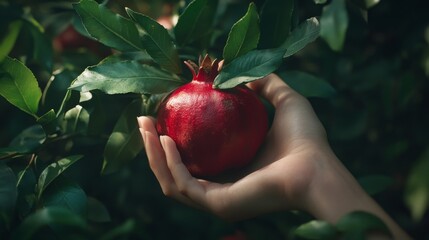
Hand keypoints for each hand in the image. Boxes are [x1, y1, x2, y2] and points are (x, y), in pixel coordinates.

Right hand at [137, 73, 330, 219]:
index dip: (172, 136)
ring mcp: (217, 199)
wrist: (317, 167)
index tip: (160, 112)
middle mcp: (221, 186)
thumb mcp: (283, 99)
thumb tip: (232, 68)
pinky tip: (166, 139)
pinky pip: (184, 184)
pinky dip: (170, 163)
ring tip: (144, 127)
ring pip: (171, 181)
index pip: (193, 156)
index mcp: (232, 168)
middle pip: (175, 170)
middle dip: (153, 146)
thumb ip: (262, 83)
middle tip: (142, 119)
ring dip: (153, 155)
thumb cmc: (305, 139)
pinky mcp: (217, 204)